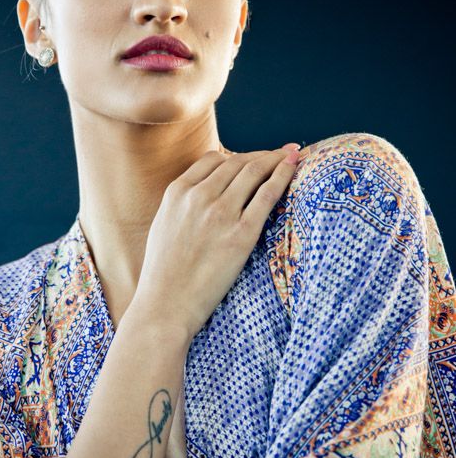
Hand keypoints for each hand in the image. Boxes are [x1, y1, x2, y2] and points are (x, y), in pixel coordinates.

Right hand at [132, 145, 300, 340]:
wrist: (165, 305)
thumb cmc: (163, 274)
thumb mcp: (164, 227)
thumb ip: (183, 206)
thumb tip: (203, 195)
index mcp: (176, 193)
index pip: (213, 160)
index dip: (237, 157)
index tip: (251, 160)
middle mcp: (198, 196)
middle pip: (237, 162)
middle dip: (262, 155)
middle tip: (281, 152)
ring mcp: (220, 213)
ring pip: (253, 171)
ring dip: (276, 158)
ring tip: (291, 155)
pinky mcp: (241, 234)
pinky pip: (267, 195)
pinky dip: (283, 175)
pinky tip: (294, 167)